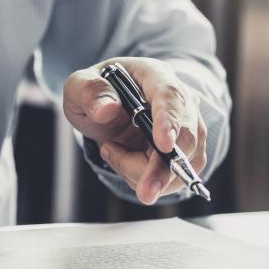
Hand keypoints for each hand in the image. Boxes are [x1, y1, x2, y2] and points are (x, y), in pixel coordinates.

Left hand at [63, 58, 206, 204]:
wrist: (111, 107)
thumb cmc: (99, 93)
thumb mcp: (80, 86)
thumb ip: (88, 92)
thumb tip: (106, 109)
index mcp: (155, 75)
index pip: (169, 96)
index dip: (169, 121)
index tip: (164, 145)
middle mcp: (180, 100)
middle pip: (185, 138)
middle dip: (163, 169)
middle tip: (144, 192)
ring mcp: (188, 127)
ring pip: (181, 164)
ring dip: (142, 173)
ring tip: (112, 151)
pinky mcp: (188, 152)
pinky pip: (174, 177)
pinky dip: (146, 179)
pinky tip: (126, 161)